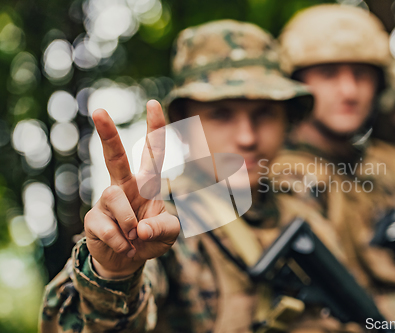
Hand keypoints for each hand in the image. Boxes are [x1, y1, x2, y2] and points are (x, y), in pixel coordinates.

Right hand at [85, 100, 179, 278]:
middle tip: (98, 111)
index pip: (153, 153)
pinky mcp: (93, 219)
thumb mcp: (169, 234)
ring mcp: (107, 201)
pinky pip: (106, 226)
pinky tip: (125, 247)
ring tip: (135, 239)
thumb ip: (164, 228)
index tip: (153, 103)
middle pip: (115, 157)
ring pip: (114, 197)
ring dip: (128, 222)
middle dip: (108, 135)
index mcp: (148, 184)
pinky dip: (120, 241)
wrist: (127, 261)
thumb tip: (141, 228)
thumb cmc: (151, 239)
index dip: (155, 129)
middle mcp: (126, 187)